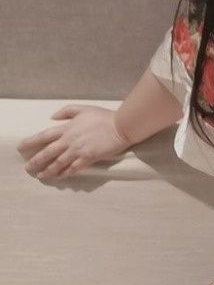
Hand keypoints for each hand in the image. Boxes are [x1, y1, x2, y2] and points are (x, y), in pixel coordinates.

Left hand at [16, 104, 131, 180]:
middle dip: (36, 161)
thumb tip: (52, 117)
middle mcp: (70, 140)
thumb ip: (66, 111)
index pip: (44, 136)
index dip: (31, 142)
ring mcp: (79, 150)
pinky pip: (74, 168)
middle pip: (48, 152)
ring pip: (59, 162)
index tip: (21, 148)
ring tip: (41, 175)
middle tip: (28, 168)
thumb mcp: (83, 108)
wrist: (120, 126)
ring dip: (49, 170)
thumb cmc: (103, 116)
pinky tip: (61, 176)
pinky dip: (66, 173)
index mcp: (67, 128)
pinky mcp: (89, 158)